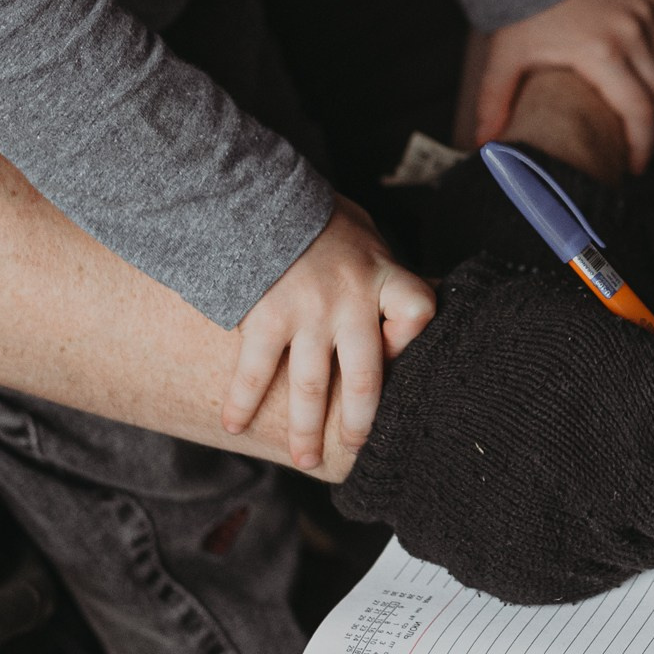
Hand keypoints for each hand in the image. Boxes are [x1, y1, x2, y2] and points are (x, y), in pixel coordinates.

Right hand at [222, 199, 435, 472]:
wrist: (256, 193)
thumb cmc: (313, 216)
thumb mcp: (363, 232)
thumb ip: (380, 269)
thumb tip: (402, 301)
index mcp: (382, 275)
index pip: (419, 313)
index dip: (412, 342)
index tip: (396, 359)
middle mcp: (351, 301)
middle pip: (367, 378)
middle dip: (358, 424)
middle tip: (353, 450)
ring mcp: (308, 314)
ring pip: (313, 388)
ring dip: (306, 430)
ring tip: (304, 460)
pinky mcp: (266, 318)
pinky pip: (257, 372)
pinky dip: (242, 402)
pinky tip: (234, 425)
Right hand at [337, 259, 653, 603]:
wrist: (401, 387)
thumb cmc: (521, 342)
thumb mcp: (617, 326)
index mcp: (641, 396)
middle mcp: (612, 475)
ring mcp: (570, 534)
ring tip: (617, 469)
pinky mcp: (533, 575)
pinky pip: (607, 574)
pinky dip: (605, 543)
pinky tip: (571, 496)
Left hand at [461, 0, 653, 176]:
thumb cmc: (522, 10)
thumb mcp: (505, 59)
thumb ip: (494, 104)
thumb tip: (483, 146)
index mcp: (601, 51)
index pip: (640, 110)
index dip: (643, 144)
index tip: (635, 165)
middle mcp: (631, 31)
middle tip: (642, 152)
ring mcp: (646, 10)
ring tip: (652, 123)